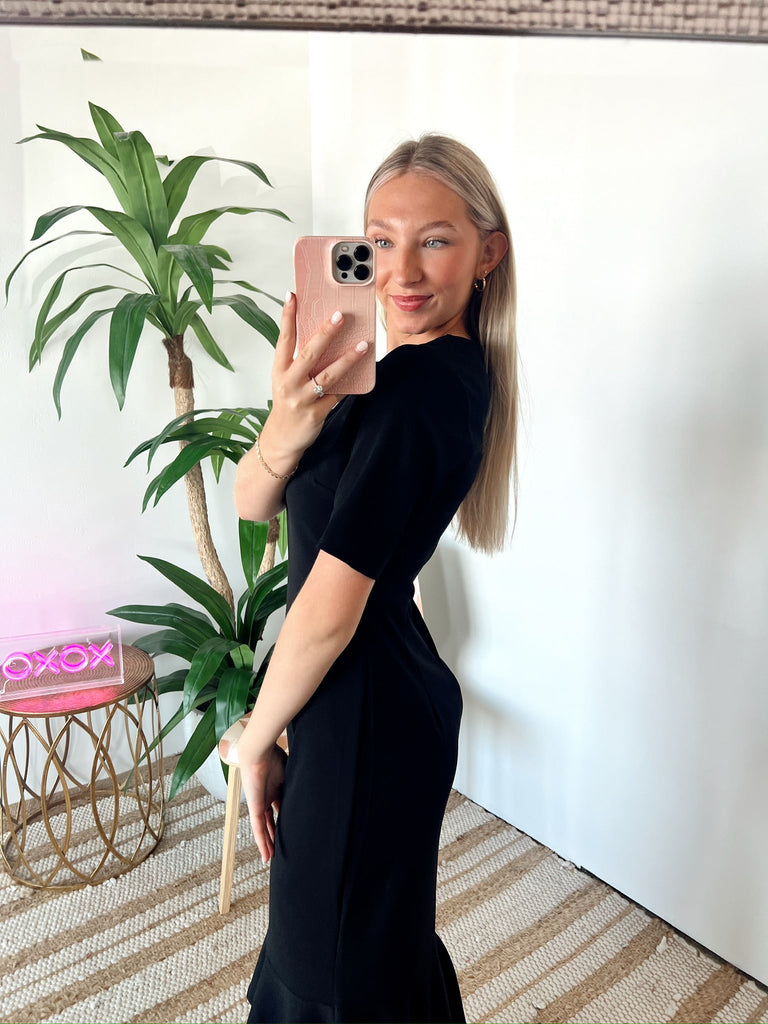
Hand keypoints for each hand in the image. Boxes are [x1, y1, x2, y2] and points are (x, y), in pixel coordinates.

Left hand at [240, 742, 287, 863]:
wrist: (259, 749)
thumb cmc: (274, 754)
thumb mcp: (290, 771)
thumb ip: (298, 780)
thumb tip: (321, 778)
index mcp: (274, 786)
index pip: (279, 807)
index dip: (283, 819)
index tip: (289, 828)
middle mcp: (265, 796)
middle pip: (270, 820)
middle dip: (274, 833)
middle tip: (279, 847)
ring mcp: (259, 802)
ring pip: (263, 828)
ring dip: (267, 842)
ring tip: (271, 857)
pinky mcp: (254, 806)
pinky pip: (258, 828)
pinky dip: (262, 841)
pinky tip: (265, 854)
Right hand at [260, 292, 369, 464]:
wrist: (281, 440)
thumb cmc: (287, 404)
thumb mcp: (286, 380)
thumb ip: (301, 361)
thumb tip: (326, 336)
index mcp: (279, 370)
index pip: (284, 339)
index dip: (288, 317)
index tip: (292, 296)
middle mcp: (288, 383)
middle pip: (309, 354)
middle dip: (325, 333)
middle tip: (340, 315)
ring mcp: (302, 399)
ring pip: (327, 376)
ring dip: (347, 359)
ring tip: (363, 345)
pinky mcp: (316, 414)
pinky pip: (337, 396)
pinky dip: (350, 385)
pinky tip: (363, 372)